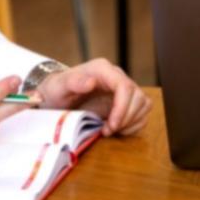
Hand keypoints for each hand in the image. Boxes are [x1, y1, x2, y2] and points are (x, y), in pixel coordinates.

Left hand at [32, 58, 151, 136]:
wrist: (55, 97)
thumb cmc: (56, 91)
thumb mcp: (59, 87)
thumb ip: (73, 82)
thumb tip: (91, 82)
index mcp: (102, 70)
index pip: (124, 86)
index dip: (123, 108)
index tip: (112, 125)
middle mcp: (116, 77)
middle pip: (137, 96)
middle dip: (126, 117)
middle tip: (108, 130)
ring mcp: (122, 89)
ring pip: (143, 103)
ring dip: (131, 121)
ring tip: (111, 130)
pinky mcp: (125, 101)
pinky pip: (141, 112)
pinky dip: (133, 124)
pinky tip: (117, 129)